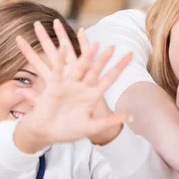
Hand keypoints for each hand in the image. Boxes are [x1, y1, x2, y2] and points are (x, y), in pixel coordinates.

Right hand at [14, 20, 131, 152]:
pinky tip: (62, 49)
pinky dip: (59, 60)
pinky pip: (58, 70)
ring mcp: (69, 85)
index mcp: (92, 95)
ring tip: (95, 45)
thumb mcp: (91, 127)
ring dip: (87, 57)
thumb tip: (132, 116)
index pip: (110, 78)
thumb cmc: (68, 131)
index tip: (131, 56)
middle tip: (113, 46)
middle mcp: (82, 87)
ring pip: (80, 67)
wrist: (46, 133)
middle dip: (104, 59)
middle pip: (96, 70)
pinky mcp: (54, 85)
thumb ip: (110, 121)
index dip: (119, 67)